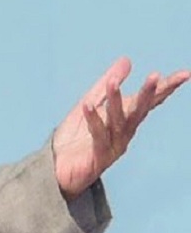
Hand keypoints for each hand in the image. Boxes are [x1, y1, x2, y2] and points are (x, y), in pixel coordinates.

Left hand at [52, 57, 188, 197]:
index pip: (149, 101)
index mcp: (125, 120)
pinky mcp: (98, 157)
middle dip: (148, 94)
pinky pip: (97, 136)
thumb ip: (107, 85)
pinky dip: (93, 120)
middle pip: (139, 111)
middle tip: (155, 75)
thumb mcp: (90, 105)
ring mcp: (113, 146)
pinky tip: (88, 105)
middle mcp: (124, 133)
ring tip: (112, 82)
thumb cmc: (74, 140)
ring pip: (118, 122)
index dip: (166, 87)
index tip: (185, 74)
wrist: (55, 172)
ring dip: (116, 101)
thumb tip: (127, 60)